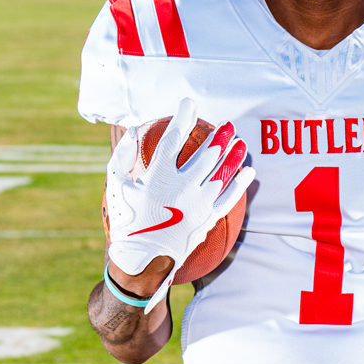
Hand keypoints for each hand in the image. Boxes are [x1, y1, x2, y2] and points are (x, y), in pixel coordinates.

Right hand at [104, 100, 251, 310]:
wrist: (143, 258)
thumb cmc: (127, 219)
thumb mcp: (115, 186)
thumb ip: (122, 156)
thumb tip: (133, 129)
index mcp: (158, 176)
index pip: (174, 139)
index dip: (182, 118)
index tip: (189, 104)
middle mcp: (182, 187)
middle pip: (206, 154)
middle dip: (218, 136)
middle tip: (226, 125)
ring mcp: (198, 204)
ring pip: (221, 173)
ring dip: (233, 155)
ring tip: (240, 141)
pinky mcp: (208, 219)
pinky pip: (229, 198)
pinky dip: (240, 183)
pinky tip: (248, 170)